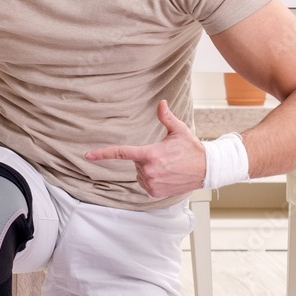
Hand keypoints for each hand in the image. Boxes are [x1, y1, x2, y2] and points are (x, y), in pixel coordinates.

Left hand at [84, 99, 205, 198]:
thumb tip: (161, 103)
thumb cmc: (192, 149)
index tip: (88, 155)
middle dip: (146, 158)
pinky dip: (152, 180)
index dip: (103, 154)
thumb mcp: (179, 131)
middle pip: (135, 162)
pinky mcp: (155, 192)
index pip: (122, 153)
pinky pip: (145, 184)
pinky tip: (167, 176)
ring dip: (149, 170)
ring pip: (140, 174)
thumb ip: (166, 117)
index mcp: (151, 154)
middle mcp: (149, 170)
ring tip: (168, 167)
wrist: (207, 170)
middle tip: (165, 156)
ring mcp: (151, 183)